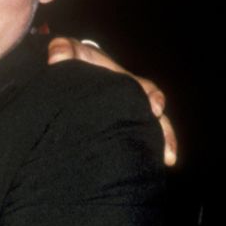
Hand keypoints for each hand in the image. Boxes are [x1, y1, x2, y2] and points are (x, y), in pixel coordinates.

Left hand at [46, 37, 176, 165]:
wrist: (68, 72)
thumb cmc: (74, 61)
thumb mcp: (70, 52)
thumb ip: (64, 49)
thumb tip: (57, 55)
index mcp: (123, 82)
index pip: (144, 89)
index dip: (152, 97)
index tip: (155, 107)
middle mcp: (129, 102)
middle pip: (155, 120)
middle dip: (164, 135)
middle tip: (168, 155)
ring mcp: (124, 118)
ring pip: (147, 136)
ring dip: (156, 150)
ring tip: (163, 166)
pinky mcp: (114, 133)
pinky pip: (130, 147)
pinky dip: (136, 159)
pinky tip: (135, 176)